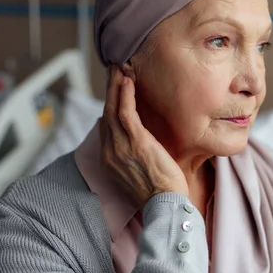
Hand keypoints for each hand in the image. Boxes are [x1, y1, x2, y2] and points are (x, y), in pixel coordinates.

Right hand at [100, 66, 188, 205]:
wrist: (166, 206)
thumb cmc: (160, 191)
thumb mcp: (141, 170)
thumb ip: (135, 153)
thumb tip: (138, 141)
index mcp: (110, 158)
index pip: (107, 124)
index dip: (110, 103)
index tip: (115, 87)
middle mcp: (110, 151)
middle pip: (106, 112)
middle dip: (109, 89)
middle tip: (114, 68)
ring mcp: (120, 147)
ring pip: (113, 109)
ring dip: (115, 85)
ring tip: (119, 67)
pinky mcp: (135, 143)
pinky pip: (125, 113)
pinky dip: (125, 95)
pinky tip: (127, 80)